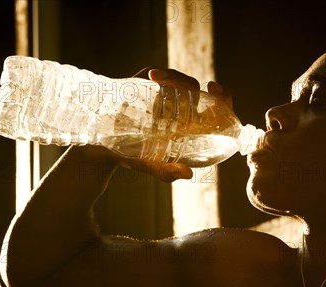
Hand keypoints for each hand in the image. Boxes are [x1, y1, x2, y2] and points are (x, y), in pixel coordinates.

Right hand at [119, 67, 233, 181]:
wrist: (103, 147)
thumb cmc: (131, 156)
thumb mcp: (150, 166)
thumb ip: (166, 171)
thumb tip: (187, 174)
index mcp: (188, 125)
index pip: (215, 107)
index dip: (222, 97)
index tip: (215, 90)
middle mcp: (177, 107)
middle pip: (199, 89)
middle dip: (200, 86)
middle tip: (199, 89)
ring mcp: (162, 95)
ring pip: (179, 79)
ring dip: (177, 80)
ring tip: (165, 84)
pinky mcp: (147, 85)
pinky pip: (160, 74)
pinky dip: (161, 75)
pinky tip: (154, 77)